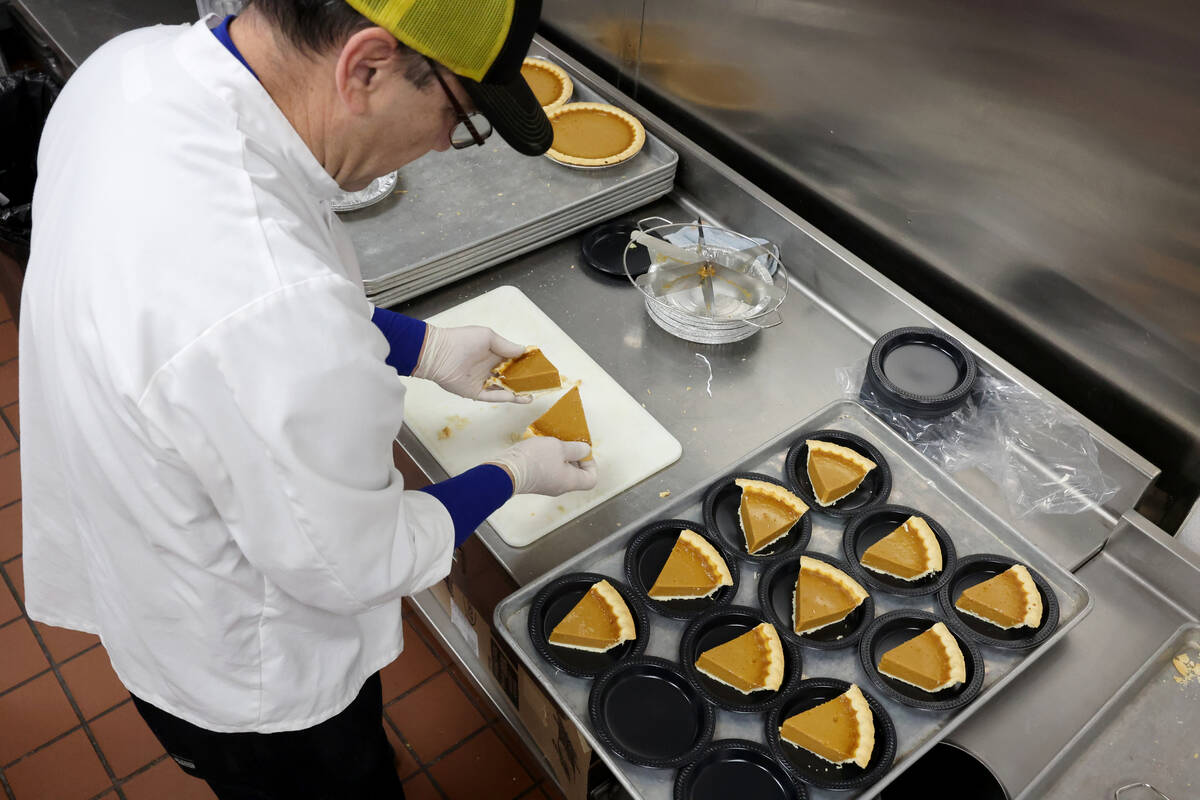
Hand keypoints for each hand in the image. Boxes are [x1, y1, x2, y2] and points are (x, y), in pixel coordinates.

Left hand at [412, 324, 532, 402]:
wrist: (437, 354)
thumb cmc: (461, 340)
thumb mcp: (487, 337)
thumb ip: (506, 346)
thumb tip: (523, 350)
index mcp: (491, 353)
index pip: (512, 359)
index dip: (525, 363)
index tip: (538, 366)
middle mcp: (488, 367)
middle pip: (510, 375)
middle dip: (524, 379)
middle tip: (539, 382)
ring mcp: (482, 381)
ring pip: (504, 388)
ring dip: (518, 391)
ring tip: (533, 393)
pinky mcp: (475, 392)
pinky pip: (493, 396)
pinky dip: (507, 397)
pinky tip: (519, 397)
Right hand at [488, 437, 597, 495]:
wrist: (506, 470)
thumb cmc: (534, 460)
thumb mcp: (560, 447)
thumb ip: (576, 448)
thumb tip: (585, 450)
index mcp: (570, 481)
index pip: (591, 479)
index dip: (591, 463)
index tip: (583, 451)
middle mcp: (560, 486)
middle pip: (576, 474)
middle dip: (575, 457)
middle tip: (568, 443)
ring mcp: (547, 485)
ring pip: (561, 471)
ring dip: (560, 456)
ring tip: (553, 443)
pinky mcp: (535, 481)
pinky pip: (548, 470)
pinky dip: (549, 459)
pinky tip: (542, 447)